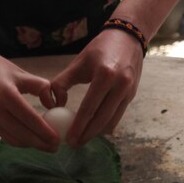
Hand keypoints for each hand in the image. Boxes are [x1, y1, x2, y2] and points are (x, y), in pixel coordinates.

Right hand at [0, 44, 59, 150]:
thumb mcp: (19, 72)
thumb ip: (39, 86)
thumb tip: (53, 104)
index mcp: (6, 94)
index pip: (30, 119)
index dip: (46, 132)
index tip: (58, 139)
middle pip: (23, 134)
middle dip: (42, 144)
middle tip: (56, 147)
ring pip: (14, 139)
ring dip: (31, 145)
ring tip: (46, 146)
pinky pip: (6, 137)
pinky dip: (20, 141)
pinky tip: (31, 140)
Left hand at [51, 30, 143, 147]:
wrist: (128, 37)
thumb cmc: (99, 50)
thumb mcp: (78, 63)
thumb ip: (61, 82)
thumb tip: (53, 104)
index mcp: (104, 75)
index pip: (89, 108)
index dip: (78, 126)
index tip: (69, 139)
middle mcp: (120, 85)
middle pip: (101, 119)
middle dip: (87, 135)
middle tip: (74, 145)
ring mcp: (128, 91)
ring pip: (111, 122)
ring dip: (96, 134)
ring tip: (82, 139)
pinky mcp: (131, 96)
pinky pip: (117, 117)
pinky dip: (105, 127)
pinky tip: (94, 131)